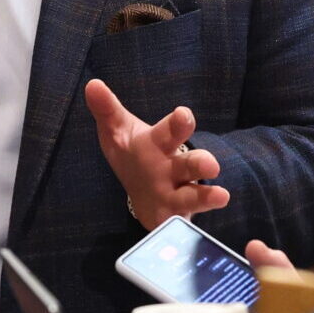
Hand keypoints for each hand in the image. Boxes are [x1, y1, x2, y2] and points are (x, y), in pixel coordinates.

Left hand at [87, 79, 226, 229]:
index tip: (183, 115)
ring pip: (194, 194)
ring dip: (206, 196)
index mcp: (161, 143)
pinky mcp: (172, 217)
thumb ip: (107, 109)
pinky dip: (182, 226)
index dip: (180, 123)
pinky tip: (183, 228)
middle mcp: (174, 168)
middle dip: (201, 163)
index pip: (173, 129)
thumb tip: (92, 85)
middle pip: (191, 163)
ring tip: (221, 197)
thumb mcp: (117, 130)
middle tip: (211, 165)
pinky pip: (180, 222)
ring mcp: (177, 194)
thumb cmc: (134, 154)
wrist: (143, 191)